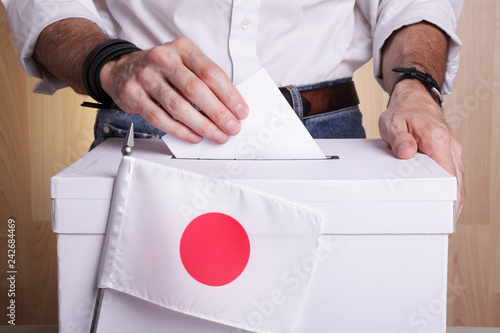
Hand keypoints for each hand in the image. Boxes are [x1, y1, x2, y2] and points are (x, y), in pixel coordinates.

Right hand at [99, 38, 248, 143]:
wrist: (121, 69)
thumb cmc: (161, 69)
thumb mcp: (184, 63)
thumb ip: (204, 80)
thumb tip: (229, 107)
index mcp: (182, 49)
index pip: (210, 72)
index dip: (229, 94)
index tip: (241, 111)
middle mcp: (163, 59)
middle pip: (195, 89)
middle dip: (218, 113)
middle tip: (231, 127)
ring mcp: (146, 76)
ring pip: (178, 106)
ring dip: (201, 125)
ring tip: (216, 135)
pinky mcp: (133, 95)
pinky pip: (159, 117)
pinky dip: (179, 130)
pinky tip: (193, 136)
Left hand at [379, 80, 464, 219]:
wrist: (413, 102)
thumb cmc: (403, 113)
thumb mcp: (392, 123)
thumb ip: (399, 137)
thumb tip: (406, 152)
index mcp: (438, 139)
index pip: (449, 174)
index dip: (450, 197)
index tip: (446, 214)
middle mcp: (450, 146)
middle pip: (457, 182)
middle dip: (453, 205)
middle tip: (443, 227)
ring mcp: (452, 151)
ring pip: (458, 180)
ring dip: (453, 200)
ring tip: (443, 222)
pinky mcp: (449, 155)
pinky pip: (453, 176)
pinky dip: (451, 191)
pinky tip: (444, 205)